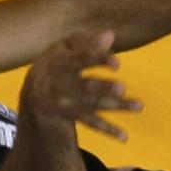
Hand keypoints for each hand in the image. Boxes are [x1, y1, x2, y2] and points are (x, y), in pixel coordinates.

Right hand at [20, 30, 142, 140]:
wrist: (33, 93)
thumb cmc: (58, 66)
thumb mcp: (66, 51)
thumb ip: (88, 44)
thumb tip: (110, 34)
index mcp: (56, 58)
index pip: (78, 57)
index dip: (97, 59)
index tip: (117, 64)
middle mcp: (56, 79)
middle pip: (82, 83)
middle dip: (101, 87)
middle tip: (122, 88)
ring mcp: (60, 98)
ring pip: (90, 102)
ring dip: (113, 104)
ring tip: (138, 106)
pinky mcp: (65, 114)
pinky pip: (88, 121)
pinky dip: (106, 128)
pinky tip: (123, 136)